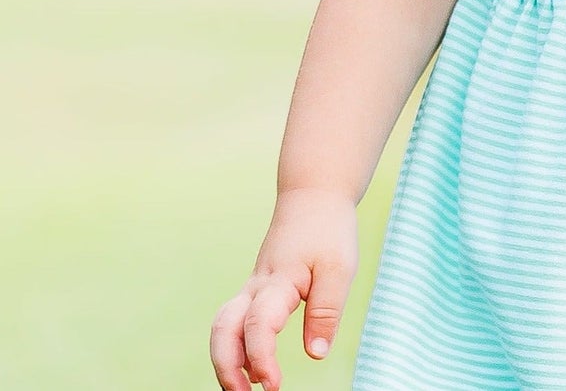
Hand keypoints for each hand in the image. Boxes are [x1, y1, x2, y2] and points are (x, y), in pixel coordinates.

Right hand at [210, 187, 358, 390]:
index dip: (261, 359)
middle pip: (223, 329)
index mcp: (278, 281)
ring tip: (245, 387)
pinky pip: (235, 321)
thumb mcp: (339, 267)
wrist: (314, 195)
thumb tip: (315, 355)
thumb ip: (326, 311)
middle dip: (225, 367)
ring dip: (226, 359)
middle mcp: (257, 287)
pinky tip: (254, 364)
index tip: (274, 386)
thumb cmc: (329, 230)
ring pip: (224, 326)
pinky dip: (237, 346)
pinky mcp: (256, 289)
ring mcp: (253, 287)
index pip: (258, 325)